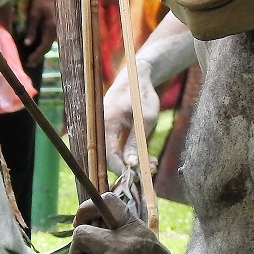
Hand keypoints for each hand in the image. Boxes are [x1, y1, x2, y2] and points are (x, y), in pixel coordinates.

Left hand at [23, 0, 57, 65]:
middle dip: (38, 56)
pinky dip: (43, 42)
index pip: (43, 46)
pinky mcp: (57, 25)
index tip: (28, 63)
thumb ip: (32, 29)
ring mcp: (59, 27)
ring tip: (31, 56)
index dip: (36, 56)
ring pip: (49, 42)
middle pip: (48, 47)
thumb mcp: (34, 13)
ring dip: (41, 49)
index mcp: (51, 27)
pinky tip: (37, 44)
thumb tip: (27, 44)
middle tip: (29, 64)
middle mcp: (57, 30)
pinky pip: (50, 37)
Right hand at [102, 58, 159, 174]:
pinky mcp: (109, 129)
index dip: (124, 169)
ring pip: (114, 153)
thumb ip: (136, 142)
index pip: (110, 156)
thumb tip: (131, 164)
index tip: (141, 176)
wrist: (135, 77)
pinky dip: (130, 153)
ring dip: (132, 161)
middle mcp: (101, 127)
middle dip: (130, 167)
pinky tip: (146, 156)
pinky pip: (116, 146)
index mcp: (107, 123)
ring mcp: (104, 128)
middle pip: (110, 157)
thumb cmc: (141, 95)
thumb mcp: (145, 119)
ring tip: (153, 163)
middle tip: (151, 169)